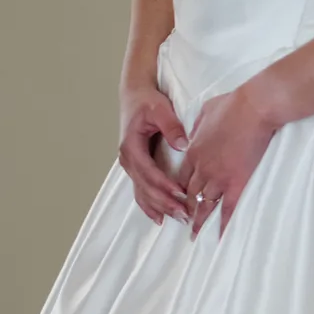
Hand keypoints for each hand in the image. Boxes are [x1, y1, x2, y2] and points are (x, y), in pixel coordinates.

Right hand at [118, 85, 190, 226]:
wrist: (135, 95)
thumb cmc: (147, 101)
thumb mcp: (160, 108)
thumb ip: (171, 126)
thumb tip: (182, 145)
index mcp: (131, 146)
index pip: (148, 172)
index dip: (164, 185)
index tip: (182, 193)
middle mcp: (128, 159)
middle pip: (145, 187)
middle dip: (165, 202)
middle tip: (185, 214)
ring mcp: (131, 165)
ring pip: (142, 193)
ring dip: (159, 207)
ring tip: (178, 218)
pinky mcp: (137, 167)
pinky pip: (141, 190)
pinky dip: (150, 205)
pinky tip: (160, 217)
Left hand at [182, 83, 279, 235]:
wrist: (254, 108)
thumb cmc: (233, 105)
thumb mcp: (206, 111)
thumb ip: (198, 126)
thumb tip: (197, 132)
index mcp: (193, 152)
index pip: (181, 178)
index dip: (179, 191)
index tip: (179, 199)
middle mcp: (202, 168)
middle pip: (189, 195)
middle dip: (184, 210)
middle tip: (182, 222)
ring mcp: (219, 177)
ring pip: (204, 205)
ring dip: (198, 221)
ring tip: (195, 234)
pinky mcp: (237, 182)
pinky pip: (228, 209)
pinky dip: (223, 224)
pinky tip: (220, 236)